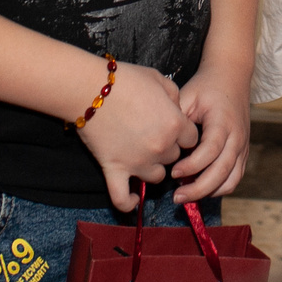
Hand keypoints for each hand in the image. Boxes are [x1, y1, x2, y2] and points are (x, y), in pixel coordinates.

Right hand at [74, 56, 194, 211]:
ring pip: (157, 176)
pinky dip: (127, 202)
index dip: (183, 133)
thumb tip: (175, 109)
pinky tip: (131, 199)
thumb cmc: (125, 79)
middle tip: (151, 133)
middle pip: (175, 157)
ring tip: (141, 154)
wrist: (89, 88)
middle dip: (167, 147)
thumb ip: (175, 96)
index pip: (192, 139)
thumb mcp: (159, 79)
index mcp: (175, 124)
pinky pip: (122, 197)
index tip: (172, 126)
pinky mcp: (114, 169)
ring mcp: (138, 162)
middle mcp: (161, 147)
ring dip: (152, 167)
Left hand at [169, 60, 250, 202]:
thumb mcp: (187, 96)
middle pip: (222, 171)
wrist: (232, 76)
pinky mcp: (242, 152)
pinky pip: (234, 178)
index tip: (173, 173)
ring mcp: (242, 146)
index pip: (210, 150)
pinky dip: (218, 188)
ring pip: (231, 180)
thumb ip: (177, 120)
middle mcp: (237, 137)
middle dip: (199, 188)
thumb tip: (161, 146)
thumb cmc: (206, 87)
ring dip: (209, 192)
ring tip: (186, 195)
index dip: (192, 166)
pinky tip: (199, 188)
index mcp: (223, 121)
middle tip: (176, 197)